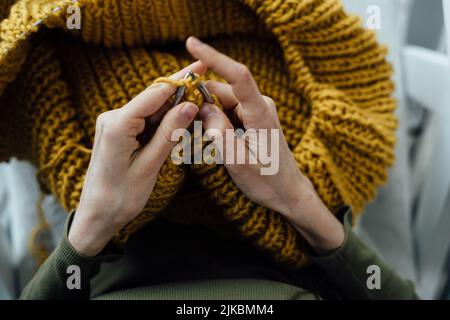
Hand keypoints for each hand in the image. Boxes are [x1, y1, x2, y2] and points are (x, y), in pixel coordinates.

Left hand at [68, 61, 205, 255]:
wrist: (97, 215)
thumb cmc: (121, 196)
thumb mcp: (149, 165)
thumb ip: (169, 133)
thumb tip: (190, 105)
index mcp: (118, 125)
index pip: (154, 94)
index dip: (180, 79)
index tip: (201, 67)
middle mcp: (113, 118)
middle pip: (153, 99)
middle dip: (180, 94)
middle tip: (205, 88)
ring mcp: (114, 124)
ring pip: (151, 110)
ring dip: (173, 111)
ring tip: (195, 113)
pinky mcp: (118, 132)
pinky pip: (145, 121)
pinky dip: (162, 123)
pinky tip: (177, 126)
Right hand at [186, 37, 343, 254]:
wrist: (287, 191)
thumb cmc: (267, 180)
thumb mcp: (238, 162)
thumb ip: (219, 133)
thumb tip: (203, 108)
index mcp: (260, 112)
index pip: (237, 76)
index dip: (215, 57)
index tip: (191, 44)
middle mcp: (259, 105)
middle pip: (221, 90)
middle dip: (200, 100)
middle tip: (187, 125)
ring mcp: (255, 110)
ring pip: (221, 101)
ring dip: (207, 115)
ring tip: (208, 143)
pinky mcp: (251, 118)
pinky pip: (226, 111)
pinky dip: (215, 120)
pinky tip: (215, 141)